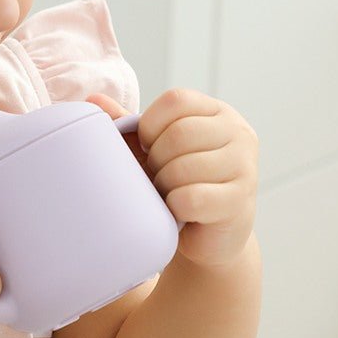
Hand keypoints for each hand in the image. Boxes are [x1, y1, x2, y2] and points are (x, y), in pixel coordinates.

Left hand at [87, 89, 257, 266]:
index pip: (176, 100)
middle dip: (155, 159)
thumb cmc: (179, 184)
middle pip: (179, 133)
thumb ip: (128, 124)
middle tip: (156, 177)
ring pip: (183, 167)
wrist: (207, 237)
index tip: (147, 147)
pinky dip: (174, 207)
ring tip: (167, 194)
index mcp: (218, 112)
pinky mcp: (239, 202)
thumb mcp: (154, 149)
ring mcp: (245, 167)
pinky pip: (191, 198)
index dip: (150, 125)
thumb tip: (92, 100)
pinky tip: (178, 212)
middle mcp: (238, 133)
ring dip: (163, 185)